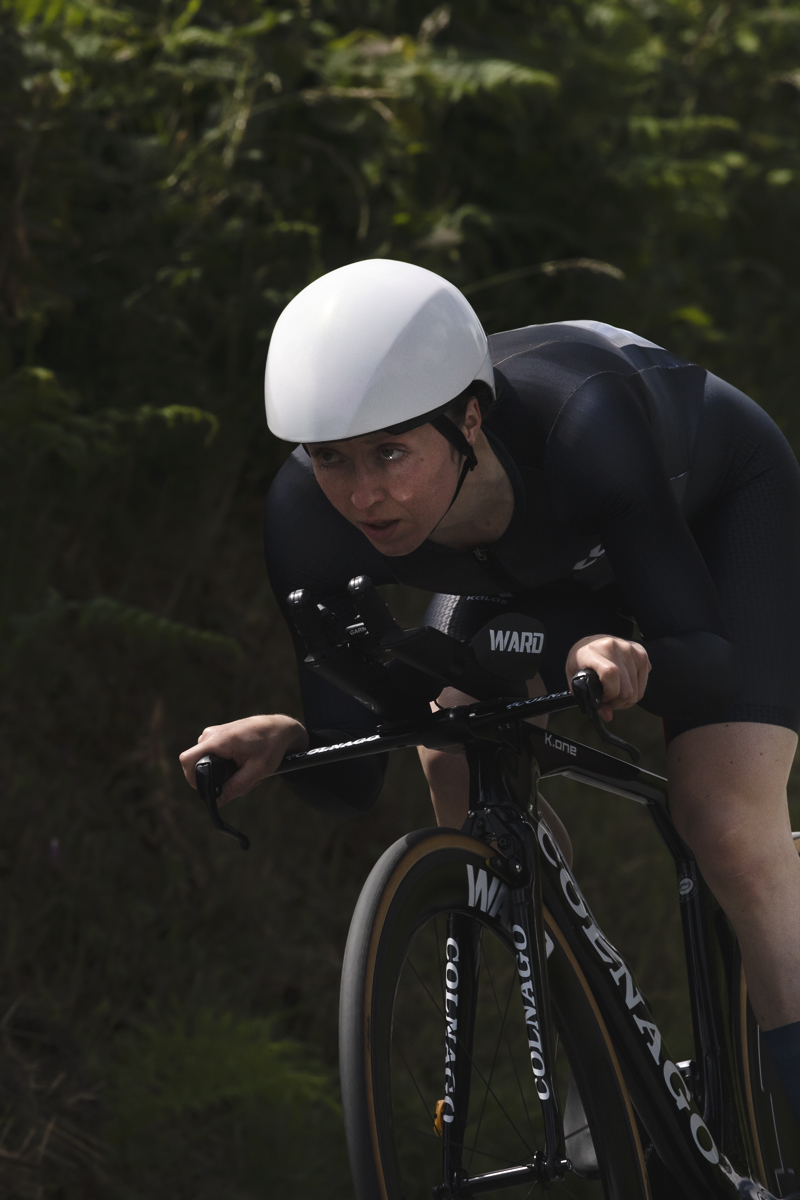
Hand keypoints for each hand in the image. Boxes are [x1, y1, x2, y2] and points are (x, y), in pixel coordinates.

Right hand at [179, 714, 308, 804]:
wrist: (279, 727)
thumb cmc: (271, 745)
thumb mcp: (257, 770)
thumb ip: (235, 787)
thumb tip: (217, 802)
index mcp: (219, 740)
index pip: (188, 760)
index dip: (192, 779)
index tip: (208, 790)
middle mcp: (210, 735)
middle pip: (197, 765)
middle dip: (214, 778)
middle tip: (237, 781)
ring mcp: (213, 734)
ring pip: (206, 762)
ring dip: (222, 773)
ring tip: (244, 771)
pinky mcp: (217, 736)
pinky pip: (212, 756)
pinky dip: (225, 765)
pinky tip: (242, 765)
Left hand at [566, 636, 650, 720]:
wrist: (591, 643)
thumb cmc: (581, 662)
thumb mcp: (576, 680)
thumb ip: (588, 699)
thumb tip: (608, 716)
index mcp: (592, 652)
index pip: (610, 673)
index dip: (609, 693)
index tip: (603, 698)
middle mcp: (613, 646)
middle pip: (627, 688)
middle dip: (618, 702)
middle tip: (609, 700)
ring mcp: (629, 648)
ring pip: (637, 689)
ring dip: (626, 698)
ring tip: (615, 692)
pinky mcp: (641, 652)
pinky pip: (644, 682)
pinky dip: (635, 690)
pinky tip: (624, 684)